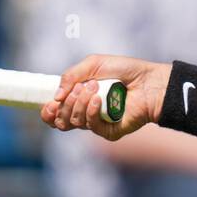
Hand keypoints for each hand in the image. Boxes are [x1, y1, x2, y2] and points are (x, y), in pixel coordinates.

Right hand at [43, 54, 169, 140]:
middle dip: (65, 104)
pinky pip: (91, 126)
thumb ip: (70, 76)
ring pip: (74, 122)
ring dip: (79, 102)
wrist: (149, 80)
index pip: (55, 114)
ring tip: (94, 88)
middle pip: (60, 120)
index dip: (47, 112)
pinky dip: (91, 110)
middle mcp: (85, 114)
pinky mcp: (109, 131)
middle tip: (80, 88)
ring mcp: (97, 124)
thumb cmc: (124, 70)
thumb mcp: (93, 64)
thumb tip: (54, 98)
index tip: (50, 103)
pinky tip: (99, 99)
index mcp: (78, 99)